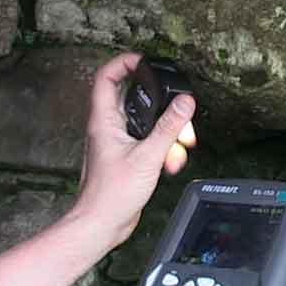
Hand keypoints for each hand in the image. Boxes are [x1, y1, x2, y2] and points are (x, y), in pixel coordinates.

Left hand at [71, 52, 196, 248]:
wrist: (101, 225)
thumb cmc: (111, 195)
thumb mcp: (147, 157)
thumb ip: (168, 128)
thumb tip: (184, 102)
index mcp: (104, 120)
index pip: (107, 77)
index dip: (124, 63)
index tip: (145, 60)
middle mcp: (108, 127)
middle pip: (136, 100)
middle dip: (162, 107)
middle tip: (180, 116)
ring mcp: (117, 142)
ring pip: (146, 124)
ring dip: (166, 133)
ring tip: (180, 147)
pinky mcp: (126, 157)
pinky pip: (147, 142)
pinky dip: (162, 149)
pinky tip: (170, 163)